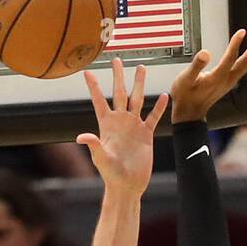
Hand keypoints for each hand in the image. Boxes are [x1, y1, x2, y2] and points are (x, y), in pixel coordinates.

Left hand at [77, 58, 167, 193]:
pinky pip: (153, 117)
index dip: (93, 87)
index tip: (87, 71)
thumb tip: (81, 137)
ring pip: (137, 100)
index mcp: (106, 125)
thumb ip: (93, 145)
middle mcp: (120, 122)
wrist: (127, 185)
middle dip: (118, 77)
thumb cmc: (111, 174)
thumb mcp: (101, 158)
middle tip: (117, 60)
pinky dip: (159, 107)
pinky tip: (164, 96)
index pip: (99, 101)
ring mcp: (133, 127)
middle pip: (119, 93)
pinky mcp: (145, 135)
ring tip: (141, 68)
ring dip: (139, 84)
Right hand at [170, 29, 246, 123]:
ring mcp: (231, 80)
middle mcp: (227, 80)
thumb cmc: (185, 96)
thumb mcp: (185, 81)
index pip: (230, 59)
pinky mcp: (231, 80)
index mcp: (216, 78)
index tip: (242, 31)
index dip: (236, 45)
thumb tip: (205, 53)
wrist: (189, 114)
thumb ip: (195, 67)